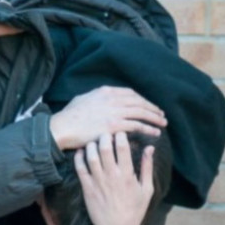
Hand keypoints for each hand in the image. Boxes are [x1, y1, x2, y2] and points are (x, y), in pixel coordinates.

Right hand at [50, 86, 165, 150]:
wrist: (62, 127)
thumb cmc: (69, 116)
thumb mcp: (82, 99)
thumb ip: (95, 98)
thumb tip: (101, 98)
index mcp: (105, 91)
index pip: (130, 93)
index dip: (142, 100)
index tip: (148, 105)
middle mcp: (112, 99)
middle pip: (139, 102)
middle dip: (152, 108)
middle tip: (161, 114)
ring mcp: (114, 112)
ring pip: (141, 112)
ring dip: (154, 118)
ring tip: (162, 123)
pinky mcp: (114, 125)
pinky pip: (137, 126)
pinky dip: (148, 128)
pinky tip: (155, 132)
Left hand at [74, 133, 154, 224]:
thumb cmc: (134, 209)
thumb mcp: (146, 189)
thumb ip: (147, 167)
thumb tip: (150, 147)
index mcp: (128, 175)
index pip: (123, 148)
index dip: (120, 135)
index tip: (120, 131)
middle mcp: (112, 176)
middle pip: (105, 148)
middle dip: (104, 136)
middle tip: (104, 132)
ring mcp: (98, 182)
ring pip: (91, 156)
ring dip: (91, 145)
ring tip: (93, 141)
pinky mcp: (87, 188)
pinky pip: (80, 168)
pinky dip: (79, 157)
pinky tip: (81, 152)